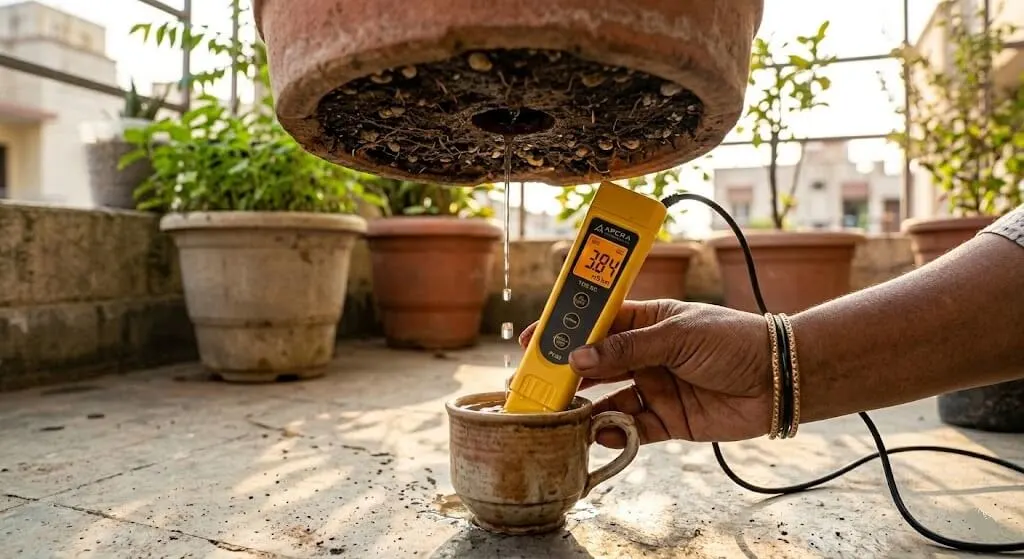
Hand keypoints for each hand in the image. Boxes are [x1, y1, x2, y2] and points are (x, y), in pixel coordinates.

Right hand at [518, 300, 773, 446]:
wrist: (780, 378)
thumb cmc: (734, 340)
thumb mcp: (677, 334)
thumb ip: (627, 348)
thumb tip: (579, 358)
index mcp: (646, 321)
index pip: (596, 323)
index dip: (565, 330)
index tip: (533, 338)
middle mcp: (645, 355)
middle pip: (595, 364)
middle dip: (566, 374)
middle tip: (535, 384)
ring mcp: (655, 388)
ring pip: (607, 400)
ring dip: (585, 407)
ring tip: (560, 413)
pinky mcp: (668, 420)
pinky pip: (631, 429)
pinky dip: (613, 432)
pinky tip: (599, 432)